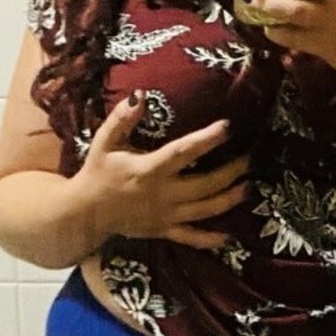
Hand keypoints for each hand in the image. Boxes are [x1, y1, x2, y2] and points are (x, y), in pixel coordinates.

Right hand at [79, 92, 250, 249]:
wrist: (85, 213)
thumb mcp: (105, 142)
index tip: (227, 127)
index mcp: (148, 170)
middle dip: (231, 172)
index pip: (183, 152)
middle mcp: (162, 194)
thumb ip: (122, 119)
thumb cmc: (98, 172)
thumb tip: (141, 95)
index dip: (206, 139)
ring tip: (249, 187)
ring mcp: (165, 215)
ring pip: (205, 210)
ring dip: (229, 199)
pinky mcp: (164, 231)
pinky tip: (229, 236)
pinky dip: (210, 239)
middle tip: (250, 159)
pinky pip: (191, 237)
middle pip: (205, 184)